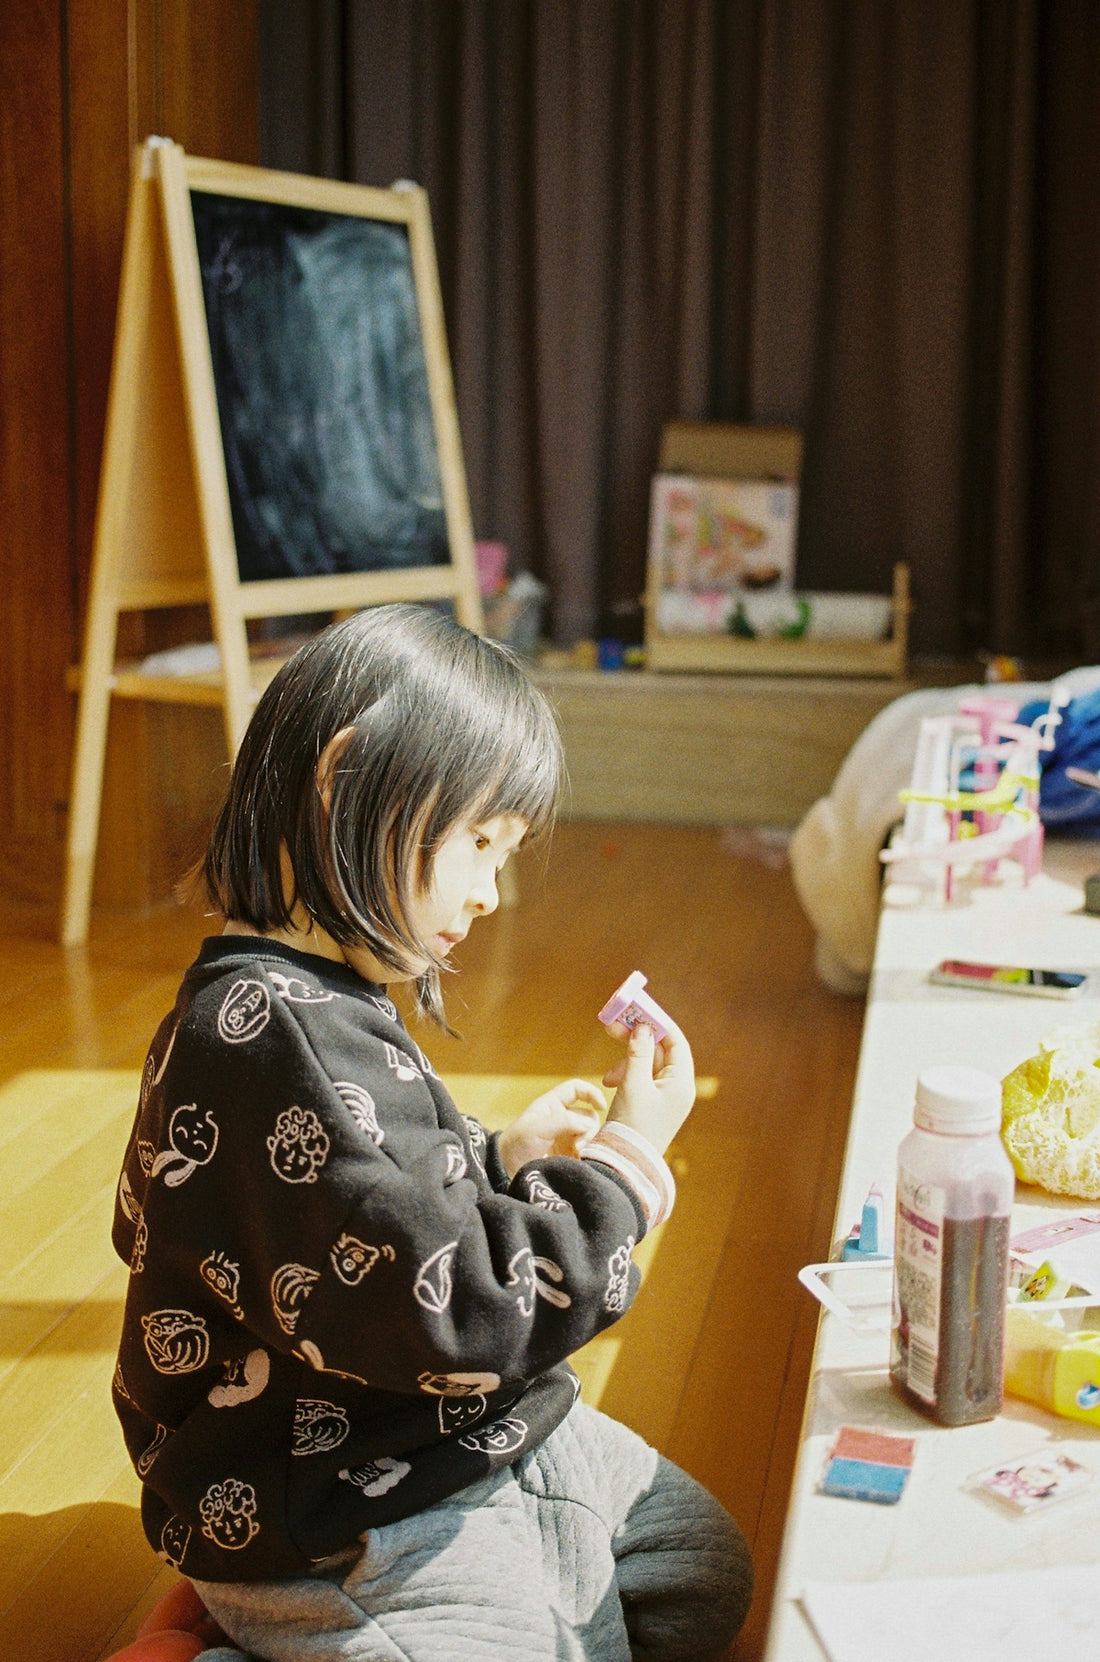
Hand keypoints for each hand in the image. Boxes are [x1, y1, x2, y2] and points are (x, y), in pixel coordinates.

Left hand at [498, 1080, 604, 1178]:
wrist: (506, 1173)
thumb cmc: (516, 1145)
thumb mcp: (536, 1128)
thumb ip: (564, 1121)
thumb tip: (589, 1125)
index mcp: (552, 1106)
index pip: (576, 1089)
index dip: (590, 1093)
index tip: (601, 1106)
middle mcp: (562, 1120)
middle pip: (588, 1116)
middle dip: (589, 1129)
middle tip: (578, 1146)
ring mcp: (566, 1139)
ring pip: (591, 1135)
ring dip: (589, 1144)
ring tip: (579, 1156)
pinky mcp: (569, 1157)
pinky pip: (588, 1152)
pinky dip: (589, 1156)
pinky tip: (581, 1163)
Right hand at [602, 1019, 694, 1156]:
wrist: (623, 1164)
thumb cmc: (632, 1124)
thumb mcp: (633, 1084)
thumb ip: (638, 1052)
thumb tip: (644, 1027)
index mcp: (681, 1083)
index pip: (676, 1042)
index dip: (658, 1024)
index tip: (638, 1011)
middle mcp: (677, 1089)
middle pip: (659, 1051)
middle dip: (636, 1040)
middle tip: (613, 1026)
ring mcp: (665, 1098)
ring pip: (646, 1065)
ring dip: (626, 1061)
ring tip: (609, 1076)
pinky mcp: (651, 1105)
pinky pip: (640, 1080)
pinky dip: (625, 1075)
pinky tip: (609, 1083)